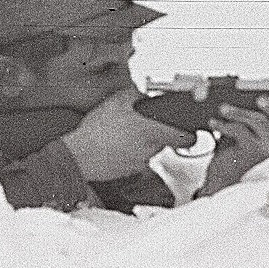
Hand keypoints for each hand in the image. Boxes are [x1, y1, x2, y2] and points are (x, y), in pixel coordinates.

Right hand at [55, 87, 188, 182]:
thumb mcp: (117, 100)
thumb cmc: (98, 128)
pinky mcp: (128, 172)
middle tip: (142, 126)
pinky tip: (114, 145)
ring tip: (122, 134)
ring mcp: (140, 163)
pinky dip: (128, 153)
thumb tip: (144, 96)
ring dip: (140, 143)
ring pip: (149, 151)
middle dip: (157, 134)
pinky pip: (134, 160)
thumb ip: (136, 95)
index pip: (186, 138)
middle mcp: (151, 149)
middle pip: (164, 143)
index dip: (189, 135)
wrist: (79, 155)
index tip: (187, 132)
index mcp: (153, 131)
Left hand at [194, 97, 268, 198]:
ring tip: (223, 108)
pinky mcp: (250, 153)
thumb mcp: (246, 127)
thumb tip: (246, 91)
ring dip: (239, 113)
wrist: (219, 175)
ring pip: (259, 123)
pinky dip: (224, 124)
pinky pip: (239, 132)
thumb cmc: (234, 146)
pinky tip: (214, 122)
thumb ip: (253, 113)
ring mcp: (267, 149)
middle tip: (261, 99)